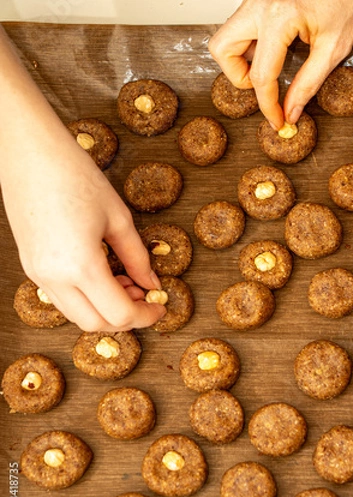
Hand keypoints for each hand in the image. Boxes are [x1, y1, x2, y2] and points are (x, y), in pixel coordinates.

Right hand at [3, 143, 165, 331]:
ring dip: (104, 309)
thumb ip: (137, 257)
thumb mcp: (118, 217)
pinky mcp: (31, 267)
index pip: (119, 314)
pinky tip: (102, 276)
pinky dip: (86, 298)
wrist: (29, 152)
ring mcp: (37, 274)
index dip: (145, 315)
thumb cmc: (75, 175)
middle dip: (125, 318)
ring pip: (77, 315)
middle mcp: (54, 278)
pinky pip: (62, 299)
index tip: (160, 305)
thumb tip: (151, 282)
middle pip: (96, 324)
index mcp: (80, 265)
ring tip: (124, 281)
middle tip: (144, 296)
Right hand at [209, 0, 352, 128]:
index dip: (267, 105)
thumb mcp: (335, 46)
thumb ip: (309, 83)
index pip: (260, 75)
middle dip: (238, 75)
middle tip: (262, 83)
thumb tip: (291, 110)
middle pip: (222, 49)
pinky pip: (242, 24)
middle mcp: (260, 3)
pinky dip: (251, 42)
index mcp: (279, 16)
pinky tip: (275, 46)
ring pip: (226, 35)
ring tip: (269, 63)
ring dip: (240, 57)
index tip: (277, 120)